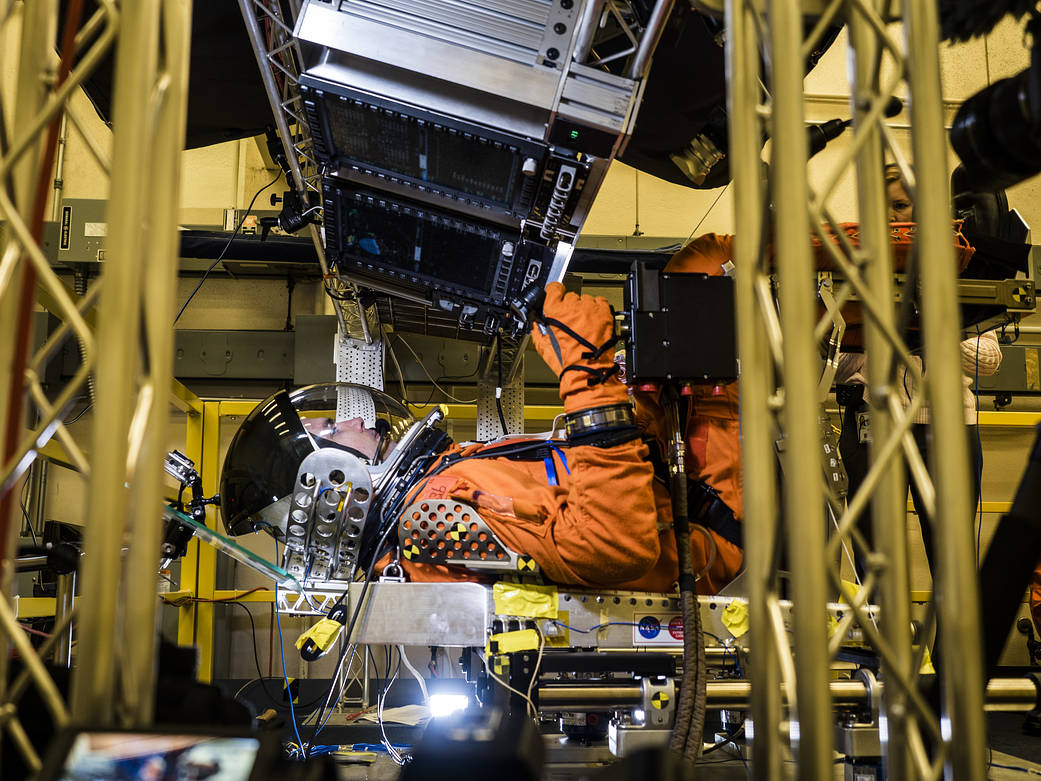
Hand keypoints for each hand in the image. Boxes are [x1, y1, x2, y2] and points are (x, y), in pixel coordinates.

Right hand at [531, 282, 625, 412]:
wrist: (588, 371)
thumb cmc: (567, 362)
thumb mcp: (542, 346)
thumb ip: (537, 328)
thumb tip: (537, 321)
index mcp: (555, 312)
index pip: (553, 288)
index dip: (554, 294)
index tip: (556, 297)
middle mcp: (573, 307)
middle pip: (570, 296)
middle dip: (569, 307)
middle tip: (570, 322)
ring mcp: (589, 309)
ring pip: (585, 299)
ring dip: (584, 309)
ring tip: (584, 325)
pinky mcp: (604, 313)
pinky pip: (600, 302)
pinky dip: (597, 309)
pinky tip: (594, 321)